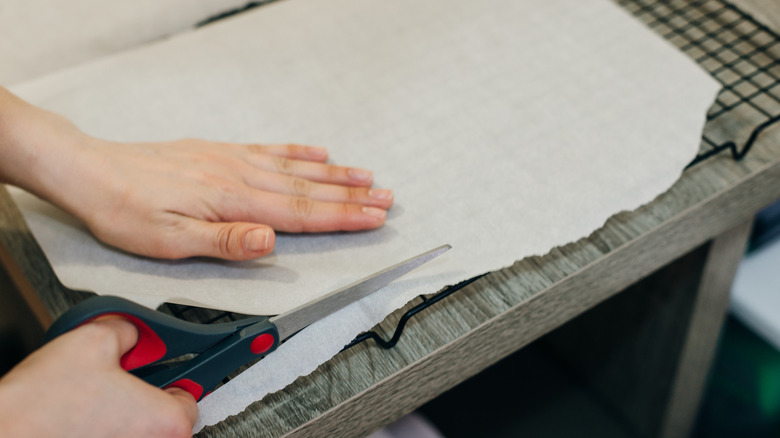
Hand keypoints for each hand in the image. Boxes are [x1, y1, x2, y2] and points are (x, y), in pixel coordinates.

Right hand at [0, 318, 197, 437]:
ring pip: (135, 429)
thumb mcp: (93, 340)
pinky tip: (77, 416)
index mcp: (167, 421)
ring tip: (89, 397)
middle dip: (143, 390)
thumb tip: (131, 332)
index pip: (191, 394)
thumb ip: (128, 330)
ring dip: (120, 411)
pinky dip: (102, 428)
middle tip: (116, 375)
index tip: (172, 365)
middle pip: (163, 413)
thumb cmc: (41, 408)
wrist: (3, 436)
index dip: (175, 371)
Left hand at [62, 138, 393, 259]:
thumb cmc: (127, 210)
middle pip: (308, 188)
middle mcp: (239, 175)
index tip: (374, 217)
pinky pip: (269, 149)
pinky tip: (317, 152)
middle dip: (351, 195)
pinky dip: (298, 151)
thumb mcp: (169, 240)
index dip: (342, 216)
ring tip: (367, 176)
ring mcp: (231, 159)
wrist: (92, 171)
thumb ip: (225, 240)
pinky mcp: (219, 152)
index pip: (300, 213)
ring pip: (295, 168)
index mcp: (233, 200)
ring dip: (335, 174)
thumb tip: (271, 240)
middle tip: (387, 197)